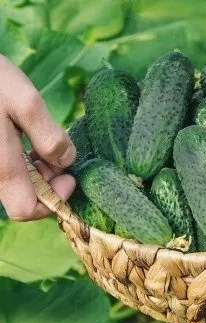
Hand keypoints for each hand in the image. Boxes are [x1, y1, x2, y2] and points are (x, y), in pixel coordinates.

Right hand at [0, 55, 75, 220]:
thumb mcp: (26, 102)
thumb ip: (48, 135)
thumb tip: (67, 161)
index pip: (25, 210)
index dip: (53, 200)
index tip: (69, 175)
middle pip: (24, 198)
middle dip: (49, 183)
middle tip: (60, 154)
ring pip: (17, 184)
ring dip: (39, 172)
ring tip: (45, 143)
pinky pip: (8, 169)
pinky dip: (26, 162)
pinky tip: (30, 140)